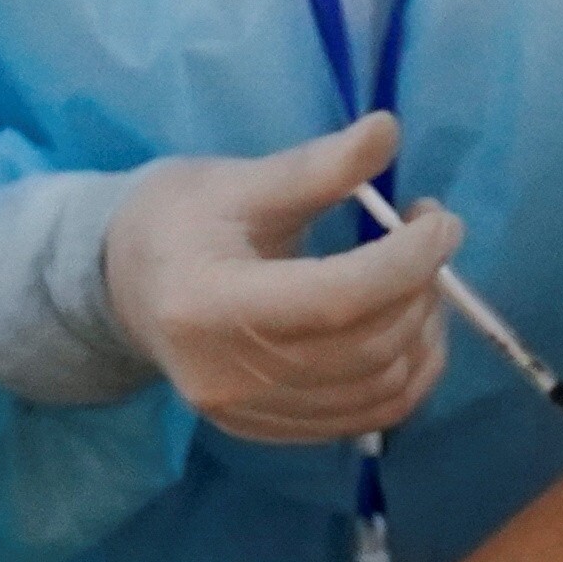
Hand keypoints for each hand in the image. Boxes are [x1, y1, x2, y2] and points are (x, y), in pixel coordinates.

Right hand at [99, 112, 454, 441]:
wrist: (123, 286)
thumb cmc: (177, 221)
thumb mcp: (238, 181)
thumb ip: (315, 166)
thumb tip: (388, 130)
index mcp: (209, 307)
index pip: (335, 299)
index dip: (406, 262)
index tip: (439, 220)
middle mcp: (229, 378)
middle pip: (364, 347)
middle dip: (421, 287)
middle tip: (431, 234)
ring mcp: (250, 414)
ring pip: (379, 390)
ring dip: (424, 331)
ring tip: (422, 276)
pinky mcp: (270, 431)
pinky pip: (367, 416)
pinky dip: (408, 372)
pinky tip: (409, 323)